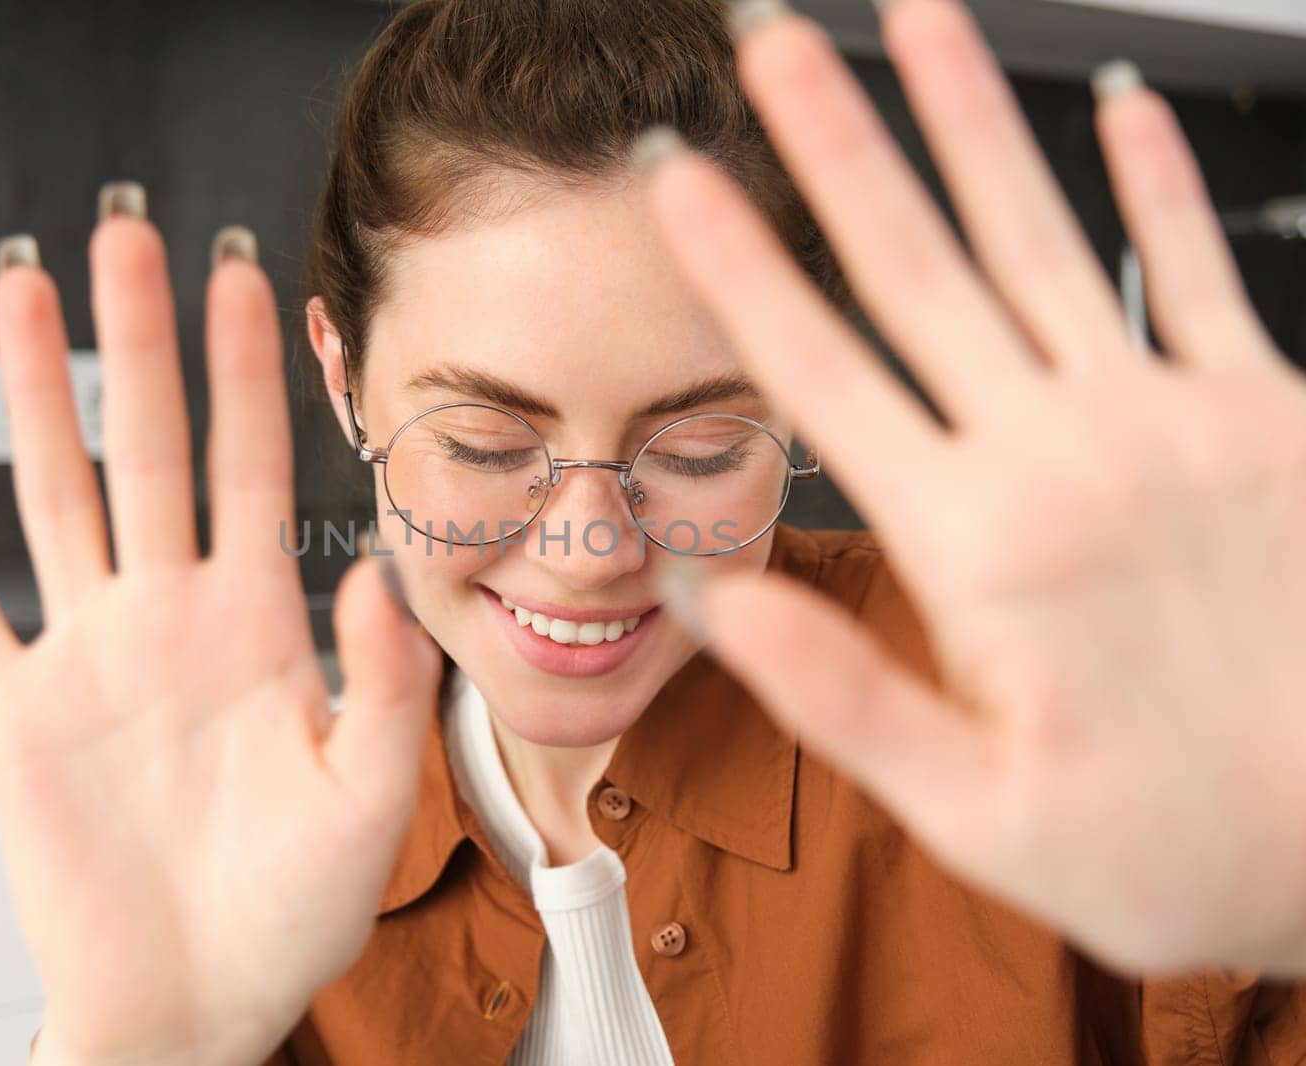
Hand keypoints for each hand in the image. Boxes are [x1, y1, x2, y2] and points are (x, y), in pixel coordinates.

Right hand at [0, 194, 440, 1061]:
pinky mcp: (14, 712)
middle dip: (138, 343)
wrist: (196, 997)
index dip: (247, 372)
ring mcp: (88, 654)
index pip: (255, 467)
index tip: (246, 277)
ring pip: (56, 496)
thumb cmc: (292, 912)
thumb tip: (379, 573)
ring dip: (35, 398)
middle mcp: (170, 615)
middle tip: (127, 232)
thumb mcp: (367, 798)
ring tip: (19, 292)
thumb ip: (382, 684)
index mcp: (259, 624)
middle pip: (150, 449)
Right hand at [641, 0, 1305, 975]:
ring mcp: (1175, 417)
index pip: (823, 373)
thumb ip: (837, 691)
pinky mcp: (1268, 412)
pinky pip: (1199, 268)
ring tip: (917, 19)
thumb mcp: (978, 814)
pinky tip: (1119, 106)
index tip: (683, 178)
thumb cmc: (1184, 844)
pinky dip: (1157, 179)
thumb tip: (712, 597)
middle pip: (921, 264)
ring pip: (1045, 235)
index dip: (740, 268)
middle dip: (836, 138)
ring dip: (970, 117)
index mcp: (980, 543)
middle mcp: (1068, 452)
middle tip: (776, 42)